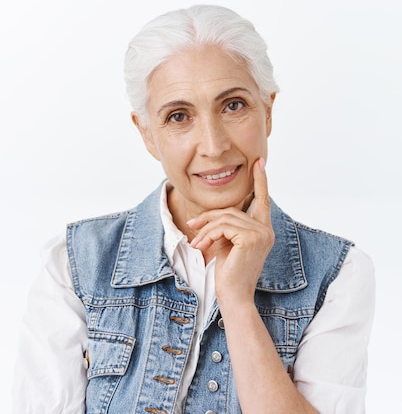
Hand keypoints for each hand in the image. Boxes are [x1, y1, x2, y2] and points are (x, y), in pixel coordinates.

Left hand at [187, 158, 273, 304]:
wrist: (233, 294)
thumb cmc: (228, 272)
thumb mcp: (226, 243)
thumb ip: (226, 225)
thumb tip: (213, 215)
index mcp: (263, 230)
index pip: (261, 200)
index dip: (260, 181)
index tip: (259, 162)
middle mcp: (266, 230)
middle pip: (231, 210)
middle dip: (209, 218)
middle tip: (192, 227)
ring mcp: (261, 233)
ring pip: (225, 218)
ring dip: (205, 229)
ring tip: (196, 242)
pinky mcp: (251, 238)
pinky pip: (223, 227)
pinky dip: (208, 235)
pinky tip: (201, 246)